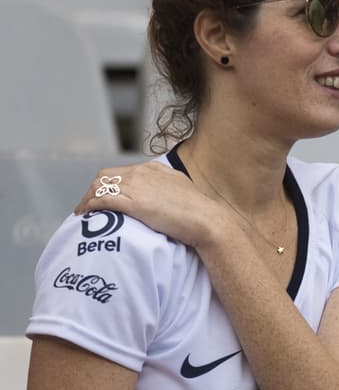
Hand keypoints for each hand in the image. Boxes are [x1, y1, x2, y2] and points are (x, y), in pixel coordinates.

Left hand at [75, 161, 219, 247]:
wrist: (205, 219)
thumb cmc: (198, 210)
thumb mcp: (181, 189)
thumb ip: (167, 186)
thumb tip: (162, 192)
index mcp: (152, 169)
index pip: (120, 172)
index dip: (106, 185)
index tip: (102, 197)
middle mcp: (141, 174)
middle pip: (105, 177)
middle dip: (92, 191)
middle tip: (87, 206)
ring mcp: (136, 187)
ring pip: (100, 187)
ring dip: (87, 199)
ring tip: (82, 213)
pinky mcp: (133, 203)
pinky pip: (103, 200)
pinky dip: (91, 205)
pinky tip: (87, 214)